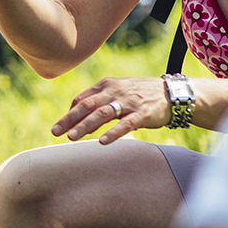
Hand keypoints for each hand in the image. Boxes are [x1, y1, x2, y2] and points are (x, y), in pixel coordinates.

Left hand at [52, 75, 170, 143]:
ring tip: (72, 137)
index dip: (69, 113)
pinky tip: (102, 141)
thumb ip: (98, 102)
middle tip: (55, 132)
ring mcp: (129, 101)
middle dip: (69, 119)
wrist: (171, 93)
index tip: (58, 127)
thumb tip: (78, 119)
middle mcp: (115, 91)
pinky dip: (113, 132)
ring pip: (103, 114)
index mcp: (106, 85)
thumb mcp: (116, 92)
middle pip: (87, 105)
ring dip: (85, 126)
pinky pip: (126, 123)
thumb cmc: (139, 95)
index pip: (82, 99)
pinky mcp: (143, 113)